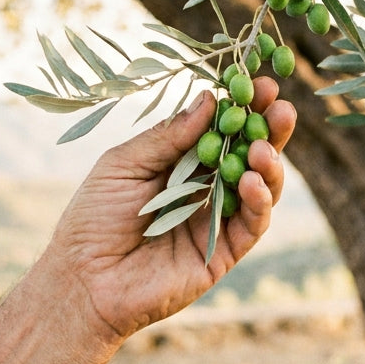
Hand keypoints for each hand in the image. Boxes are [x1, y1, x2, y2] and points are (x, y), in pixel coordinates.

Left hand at [45, 76, 295, 345]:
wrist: (83, 281)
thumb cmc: (93, 219)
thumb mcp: (124, 165)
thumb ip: (168, 136)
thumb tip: (209, 99)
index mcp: (181, 163)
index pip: (221, 129)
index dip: (241, 107)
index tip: (259, 82)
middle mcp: (205, 188)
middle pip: (249, 153)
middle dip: (269, 129)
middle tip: (281, 107)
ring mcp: (217, 221)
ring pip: (261, 187)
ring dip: (269, 163)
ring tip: (263, 148)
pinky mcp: (224, 253)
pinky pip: (253, 224)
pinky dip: (260, 201)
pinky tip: (255, 181)